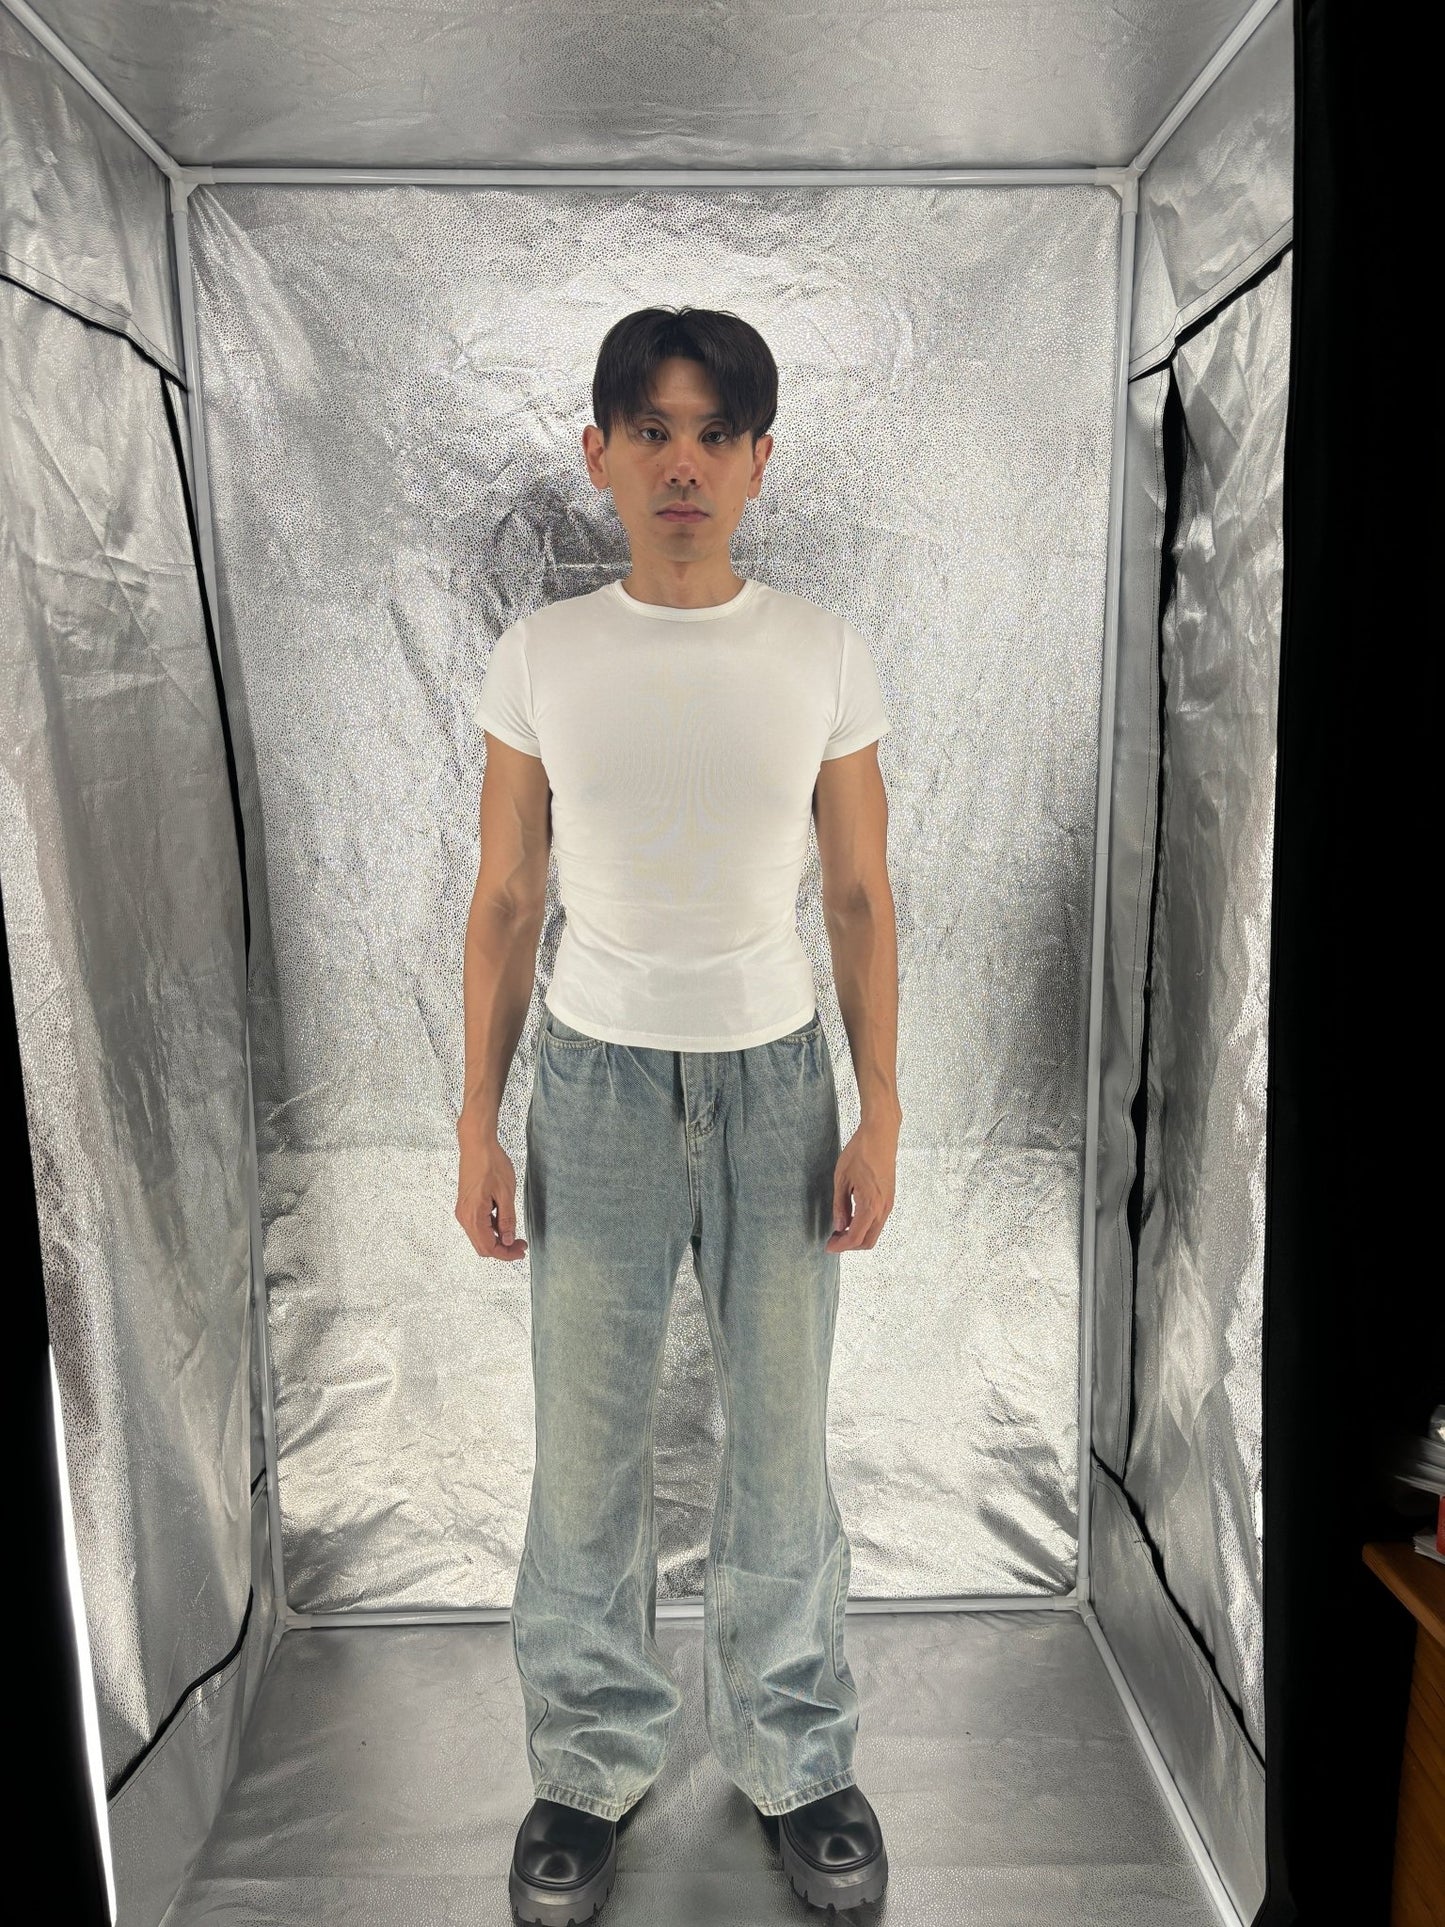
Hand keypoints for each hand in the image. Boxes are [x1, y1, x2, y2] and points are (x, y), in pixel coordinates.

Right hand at [456, 1127, 527, 1260]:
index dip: (506, 1254)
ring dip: (497, 1240)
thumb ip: (507, 1219)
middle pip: (482, 1246)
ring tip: (515, 1234)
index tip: (521, 1251)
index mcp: (474, 1215)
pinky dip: (491, 1230)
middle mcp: (464, 1216)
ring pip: (479, 1237)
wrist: (476, 1144)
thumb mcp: (506, 1193)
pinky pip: (477, 1225)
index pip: (489, 1247)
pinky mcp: (466, 1205)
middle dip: (503, 1249)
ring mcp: (463, 1211)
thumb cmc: (491, 1164)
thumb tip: (508, 1240)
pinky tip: (504, 1222)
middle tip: (521, 1245)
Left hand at [826, 1119, 897, 1252]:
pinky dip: (865, 1226)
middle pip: (868, 1241)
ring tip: (839, 1229)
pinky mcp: (889, 1198)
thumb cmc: (860, 1152)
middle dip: (849, 1246)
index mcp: (870, 1205)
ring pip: (874, 1232)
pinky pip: (878, 1221)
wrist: (881, 1135)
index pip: (856, 1237)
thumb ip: (840, 1206)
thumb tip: (839, 1226)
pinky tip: (851, 1217)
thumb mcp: (842, 1179)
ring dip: (858, 1235)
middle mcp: (883, 1208)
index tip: (828, 1246)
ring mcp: (889, 1204)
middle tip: (833, 1240)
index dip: (840, 1246)